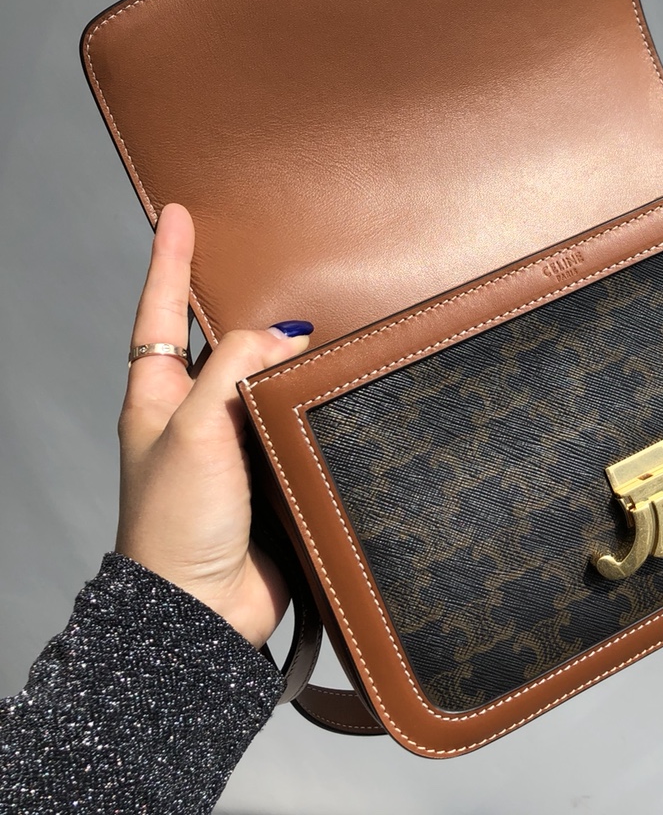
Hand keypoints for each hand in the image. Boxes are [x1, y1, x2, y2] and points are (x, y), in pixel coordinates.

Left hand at [115, 203, 311, 646]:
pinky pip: (298, 420)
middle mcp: (196, 416)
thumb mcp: (193, 430)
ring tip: (321, 316)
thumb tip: (285, 335)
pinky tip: (342, 384)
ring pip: (267, 380)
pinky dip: (317, 400)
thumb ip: (234, 371)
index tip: (177, 214)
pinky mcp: (275, 472)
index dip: (169, 262)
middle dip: (238, 300)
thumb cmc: (176, 526)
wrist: (205, 611)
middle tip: (265, 256)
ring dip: (290, 354)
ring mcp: (237, 446)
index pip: (160, 314)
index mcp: (157, 400)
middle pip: (218, 342)